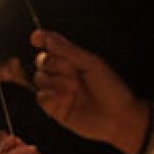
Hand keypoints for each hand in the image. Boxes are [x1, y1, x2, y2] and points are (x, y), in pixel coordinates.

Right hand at [32, 30, 151, 153]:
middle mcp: (63, 74)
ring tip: (73, 89)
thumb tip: (45, 36)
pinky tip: (66, 98)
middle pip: (42, 61)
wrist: (118, 117)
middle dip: (54, 64)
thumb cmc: (110, 88)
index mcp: (73, 61)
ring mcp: (58, 91)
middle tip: (72, 72)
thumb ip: (67, 50)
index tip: (35, 38)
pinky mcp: (55, 109)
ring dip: (54, 81)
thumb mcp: (91, 64)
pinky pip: (41, 97)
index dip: (41, 40)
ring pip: (39, 79)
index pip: (51, 47)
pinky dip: (50, 95)